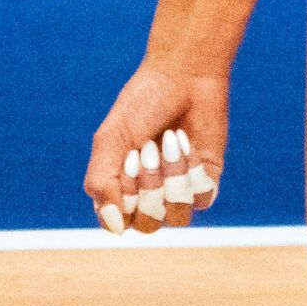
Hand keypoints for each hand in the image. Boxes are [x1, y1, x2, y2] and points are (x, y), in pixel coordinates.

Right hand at [85, 61, 227, 233]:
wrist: (183, 74)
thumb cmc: (141, 105)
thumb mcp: (110, 141)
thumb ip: (101, 184)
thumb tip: (116, 231)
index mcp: (119, 189)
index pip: (119, 222)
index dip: (126, 194)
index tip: (130, 156)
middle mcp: (148, 196)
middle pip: (147, 224)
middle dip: (149, 184)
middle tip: (150, 146)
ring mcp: (178, 189)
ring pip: (176, 216)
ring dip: (172, 177)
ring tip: (171, 140)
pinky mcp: (205, 180)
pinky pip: (200, 198)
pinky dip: (192, 169)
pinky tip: (187, 141)